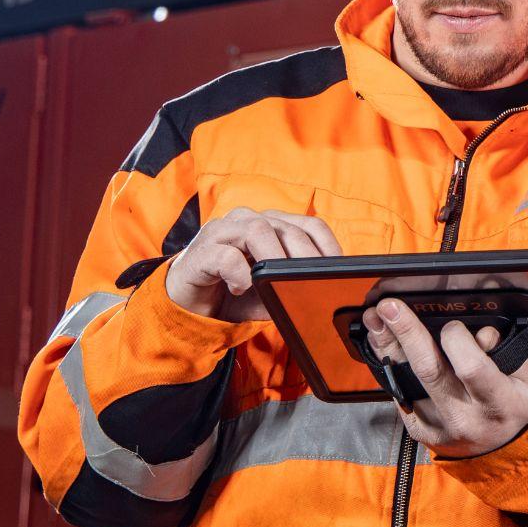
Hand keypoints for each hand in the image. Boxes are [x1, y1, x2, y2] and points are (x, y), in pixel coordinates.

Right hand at [164, 208, 340, 321]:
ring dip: (274, 257)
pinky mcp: (201, 251)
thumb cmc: (234, 293)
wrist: (190, 306)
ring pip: (257, 230)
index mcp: (269, 225)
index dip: (327, 245)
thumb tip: (319, 293)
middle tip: (313, 282)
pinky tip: (242, 288)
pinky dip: (239, 273)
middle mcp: (247, 221)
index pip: (308, 224)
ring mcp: (222, 232)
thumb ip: (291, 287)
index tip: (338, 269)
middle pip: (286, 229)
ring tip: (278, 281)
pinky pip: (226, 255)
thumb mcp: (271, 293)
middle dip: (305, 258)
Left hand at [359, 299, 527, 456]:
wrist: (501, 447)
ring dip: (387, 345)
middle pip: (429, 370)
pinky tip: (382, 344)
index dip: (458, 340)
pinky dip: (390, 366)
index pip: (471, 367)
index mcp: (498, 403)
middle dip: (407, 332)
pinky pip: (400, 392)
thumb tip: (478, 332)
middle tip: (389, 307)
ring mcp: (439, 426)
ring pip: (406, 379)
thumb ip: (506, 351)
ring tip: (375, 320)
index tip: (452, 325)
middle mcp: (465, 417)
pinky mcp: (420, 430)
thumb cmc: (516, 404)